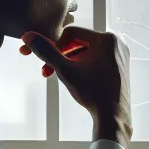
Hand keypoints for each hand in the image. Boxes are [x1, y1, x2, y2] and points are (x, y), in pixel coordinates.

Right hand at [21, 26, 132, 145]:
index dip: (54, 44)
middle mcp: (116, 42)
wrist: (113, 116)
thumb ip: (46, 51)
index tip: (44, 58)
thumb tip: (28, 36)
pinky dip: (82, 66)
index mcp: (106, 39)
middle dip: (60, 55)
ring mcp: (120, 54)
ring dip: (68, 62)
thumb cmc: (93, 93)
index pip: (71, 32)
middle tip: (45, 69)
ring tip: (56, 75)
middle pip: (79, 42)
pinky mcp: (119, 65)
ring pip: (86, 52)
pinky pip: (96, 59)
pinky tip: (71, 78)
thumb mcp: (65, 70)